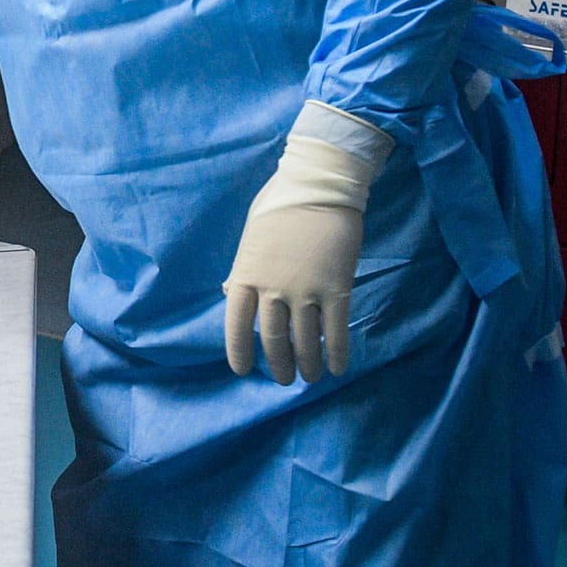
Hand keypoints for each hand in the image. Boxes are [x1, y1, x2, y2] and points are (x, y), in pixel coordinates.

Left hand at [223, 131, 373, 381]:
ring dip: (307, 364)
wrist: (319, 188)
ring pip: (304, 341)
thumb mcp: (250, 239)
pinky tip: (336, 368)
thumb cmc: (280, 209)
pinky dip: (335, 354)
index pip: (236, 324)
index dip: (238, 351)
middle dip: (279, 364)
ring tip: (308, 377)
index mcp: (246, 275)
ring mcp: (304, 291)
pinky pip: (335, 331)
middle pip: (273, 339)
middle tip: (284, 378)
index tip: (243, 370)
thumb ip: (242, 270)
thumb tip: (230, 292)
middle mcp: (272, 289)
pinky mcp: (336, 289)